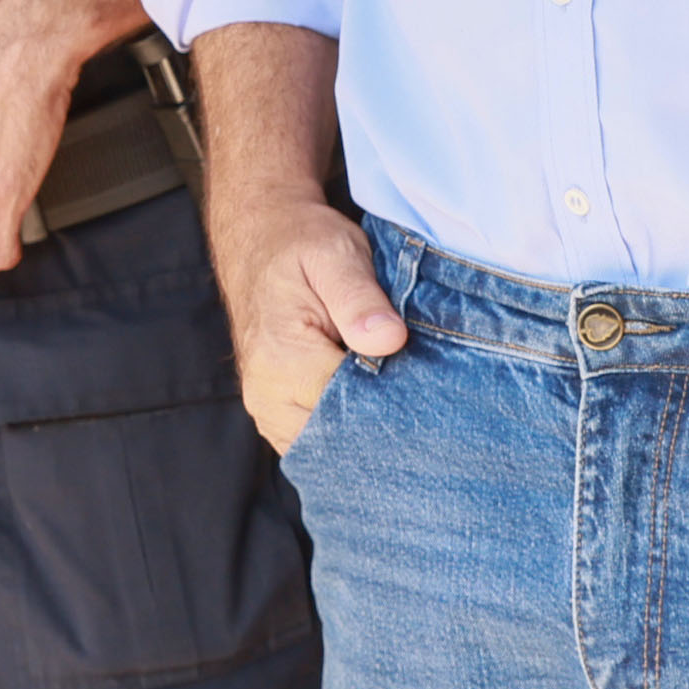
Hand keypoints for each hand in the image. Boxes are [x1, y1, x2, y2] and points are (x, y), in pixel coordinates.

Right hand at [209, 184, 405, 453]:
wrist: (260, 241)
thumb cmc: (300, 244)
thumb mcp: (335, 254)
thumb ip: (360, 299)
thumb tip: (390, 340)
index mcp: (283, 361)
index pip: (355, 411)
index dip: (398, 401)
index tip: (428, 383)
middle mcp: (267, 396)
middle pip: (342, 439)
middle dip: (385, 423)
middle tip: (424, 394)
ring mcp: (267, 411)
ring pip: (331, 448)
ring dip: (366, 430)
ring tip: (398, 395)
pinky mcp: (275, 414)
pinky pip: (318, 442)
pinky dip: (348, 432)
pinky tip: (374, 405)